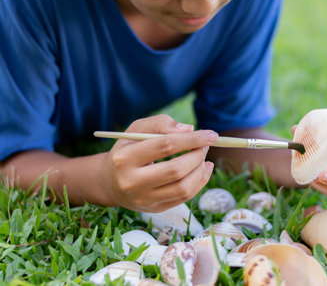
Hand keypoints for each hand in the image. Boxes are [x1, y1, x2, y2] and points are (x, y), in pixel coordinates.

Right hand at [100, 114, 217, 211]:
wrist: (110, 182)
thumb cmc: (127, 149)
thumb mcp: (136, 130)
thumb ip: (161, 123)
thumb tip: (189, 130)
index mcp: (124, 158)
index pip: (165, 146)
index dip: (191, 139)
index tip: (211, 134)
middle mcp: (132, 182)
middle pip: (175, 170)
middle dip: (197, 155)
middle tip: (206, 146)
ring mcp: (144, 199)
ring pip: (183, 188)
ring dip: (201, 170)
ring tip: (204, 157)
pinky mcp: (155, 209)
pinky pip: (184, 198)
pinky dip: (199, 182)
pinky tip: (203, 169)